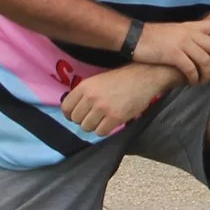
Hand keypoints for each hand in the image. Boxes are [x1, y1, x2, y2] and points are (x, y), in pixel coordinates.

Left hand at [61, 62, 178, 135]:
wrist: (143, 77)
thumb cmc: (121, 78)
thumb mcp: (98, 80)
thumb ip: (85, 93)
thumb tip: (74, 110)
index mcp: (85, 86)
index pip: (66, 107)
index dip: (70, 114)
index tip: (77, 115)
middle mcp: (91, 97)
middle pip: (76, 119)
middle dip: (83, 120)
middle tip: (93, 117)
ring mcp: (103, 108)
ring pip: (87, 127)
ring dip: (93, 126)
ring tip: (102, 120)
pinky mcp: (115, 117)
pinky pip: (100, 132)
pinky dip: (104, 130)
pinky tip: (109, 123)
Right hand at [129, 16, 209, 83]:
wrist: (135, 37)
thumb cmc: (155, 37)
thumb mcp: (176, 31)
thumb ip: (190, 37)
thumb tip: (201, 49)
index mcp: (191, 26)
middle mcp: (189, 33)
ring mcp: (182, 43)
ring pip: (205, 60)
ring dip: (208, 74)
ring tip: (204, 81)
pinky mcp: (173, 54)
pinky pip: (191, 69)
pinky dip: (195, 78)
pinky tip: (192, 82)